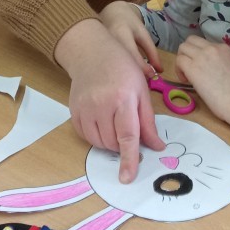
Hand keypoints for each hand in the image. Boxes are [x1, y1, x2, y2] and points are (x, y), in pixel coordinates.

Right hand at [55, 19, 164, 182]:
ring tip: (115, 121)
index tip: (127, 177)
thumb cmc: (122, 68)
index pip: (128, 135)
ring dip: (110, 141)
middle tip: (128, 126)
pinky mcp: (73, 112)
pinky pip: (86, 136)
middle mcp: (101, 105)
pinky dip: (96, 136)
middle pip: (113, 142)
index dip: (129, 158)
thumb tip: (156, 147)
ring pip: (99, 143)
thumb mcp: (141, 90)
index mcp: (123, 98)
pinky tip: (102, 121)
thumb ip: (148, 121)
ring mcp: (84, 109)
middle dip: (124, 143)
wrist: (91, 52)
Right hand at [98, 1, 162, 73]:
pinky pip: (110, 67)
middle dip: (135, 75)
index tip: (153, 76)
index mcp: (122, 34)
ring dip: (127, 76)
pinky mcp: (98, 54)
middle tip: (146, 80)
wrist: (111, 13)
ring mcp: (101, 49)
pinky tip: (126, 74)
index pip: (133, 56)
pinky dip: (119, 73)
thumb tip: (160, 71)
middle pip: (123, 65)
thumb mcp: (143, 34)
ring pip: (115, 68)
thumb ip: (152, 52)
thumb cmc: (129, 23)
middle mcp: (109, 43)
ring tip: (137, 78)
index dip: (144, 69)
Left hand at [175, 35, 229, 129]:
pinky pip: (179, 61)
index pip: (203, 43)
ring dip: (182, 60)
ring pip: (182, 48)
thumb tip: (204, 66)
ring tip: (187, 75)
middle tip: (189, 67)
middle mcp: (212, 48)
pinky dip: (179, 70)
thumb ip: (218, 61)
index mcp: (223, 48)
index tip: (201, 67)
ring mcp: (201, 56)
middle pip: (190, 40)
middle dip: (187, 52)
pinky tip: (186, 81)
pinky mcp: (193, 68)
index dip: (198, 54)